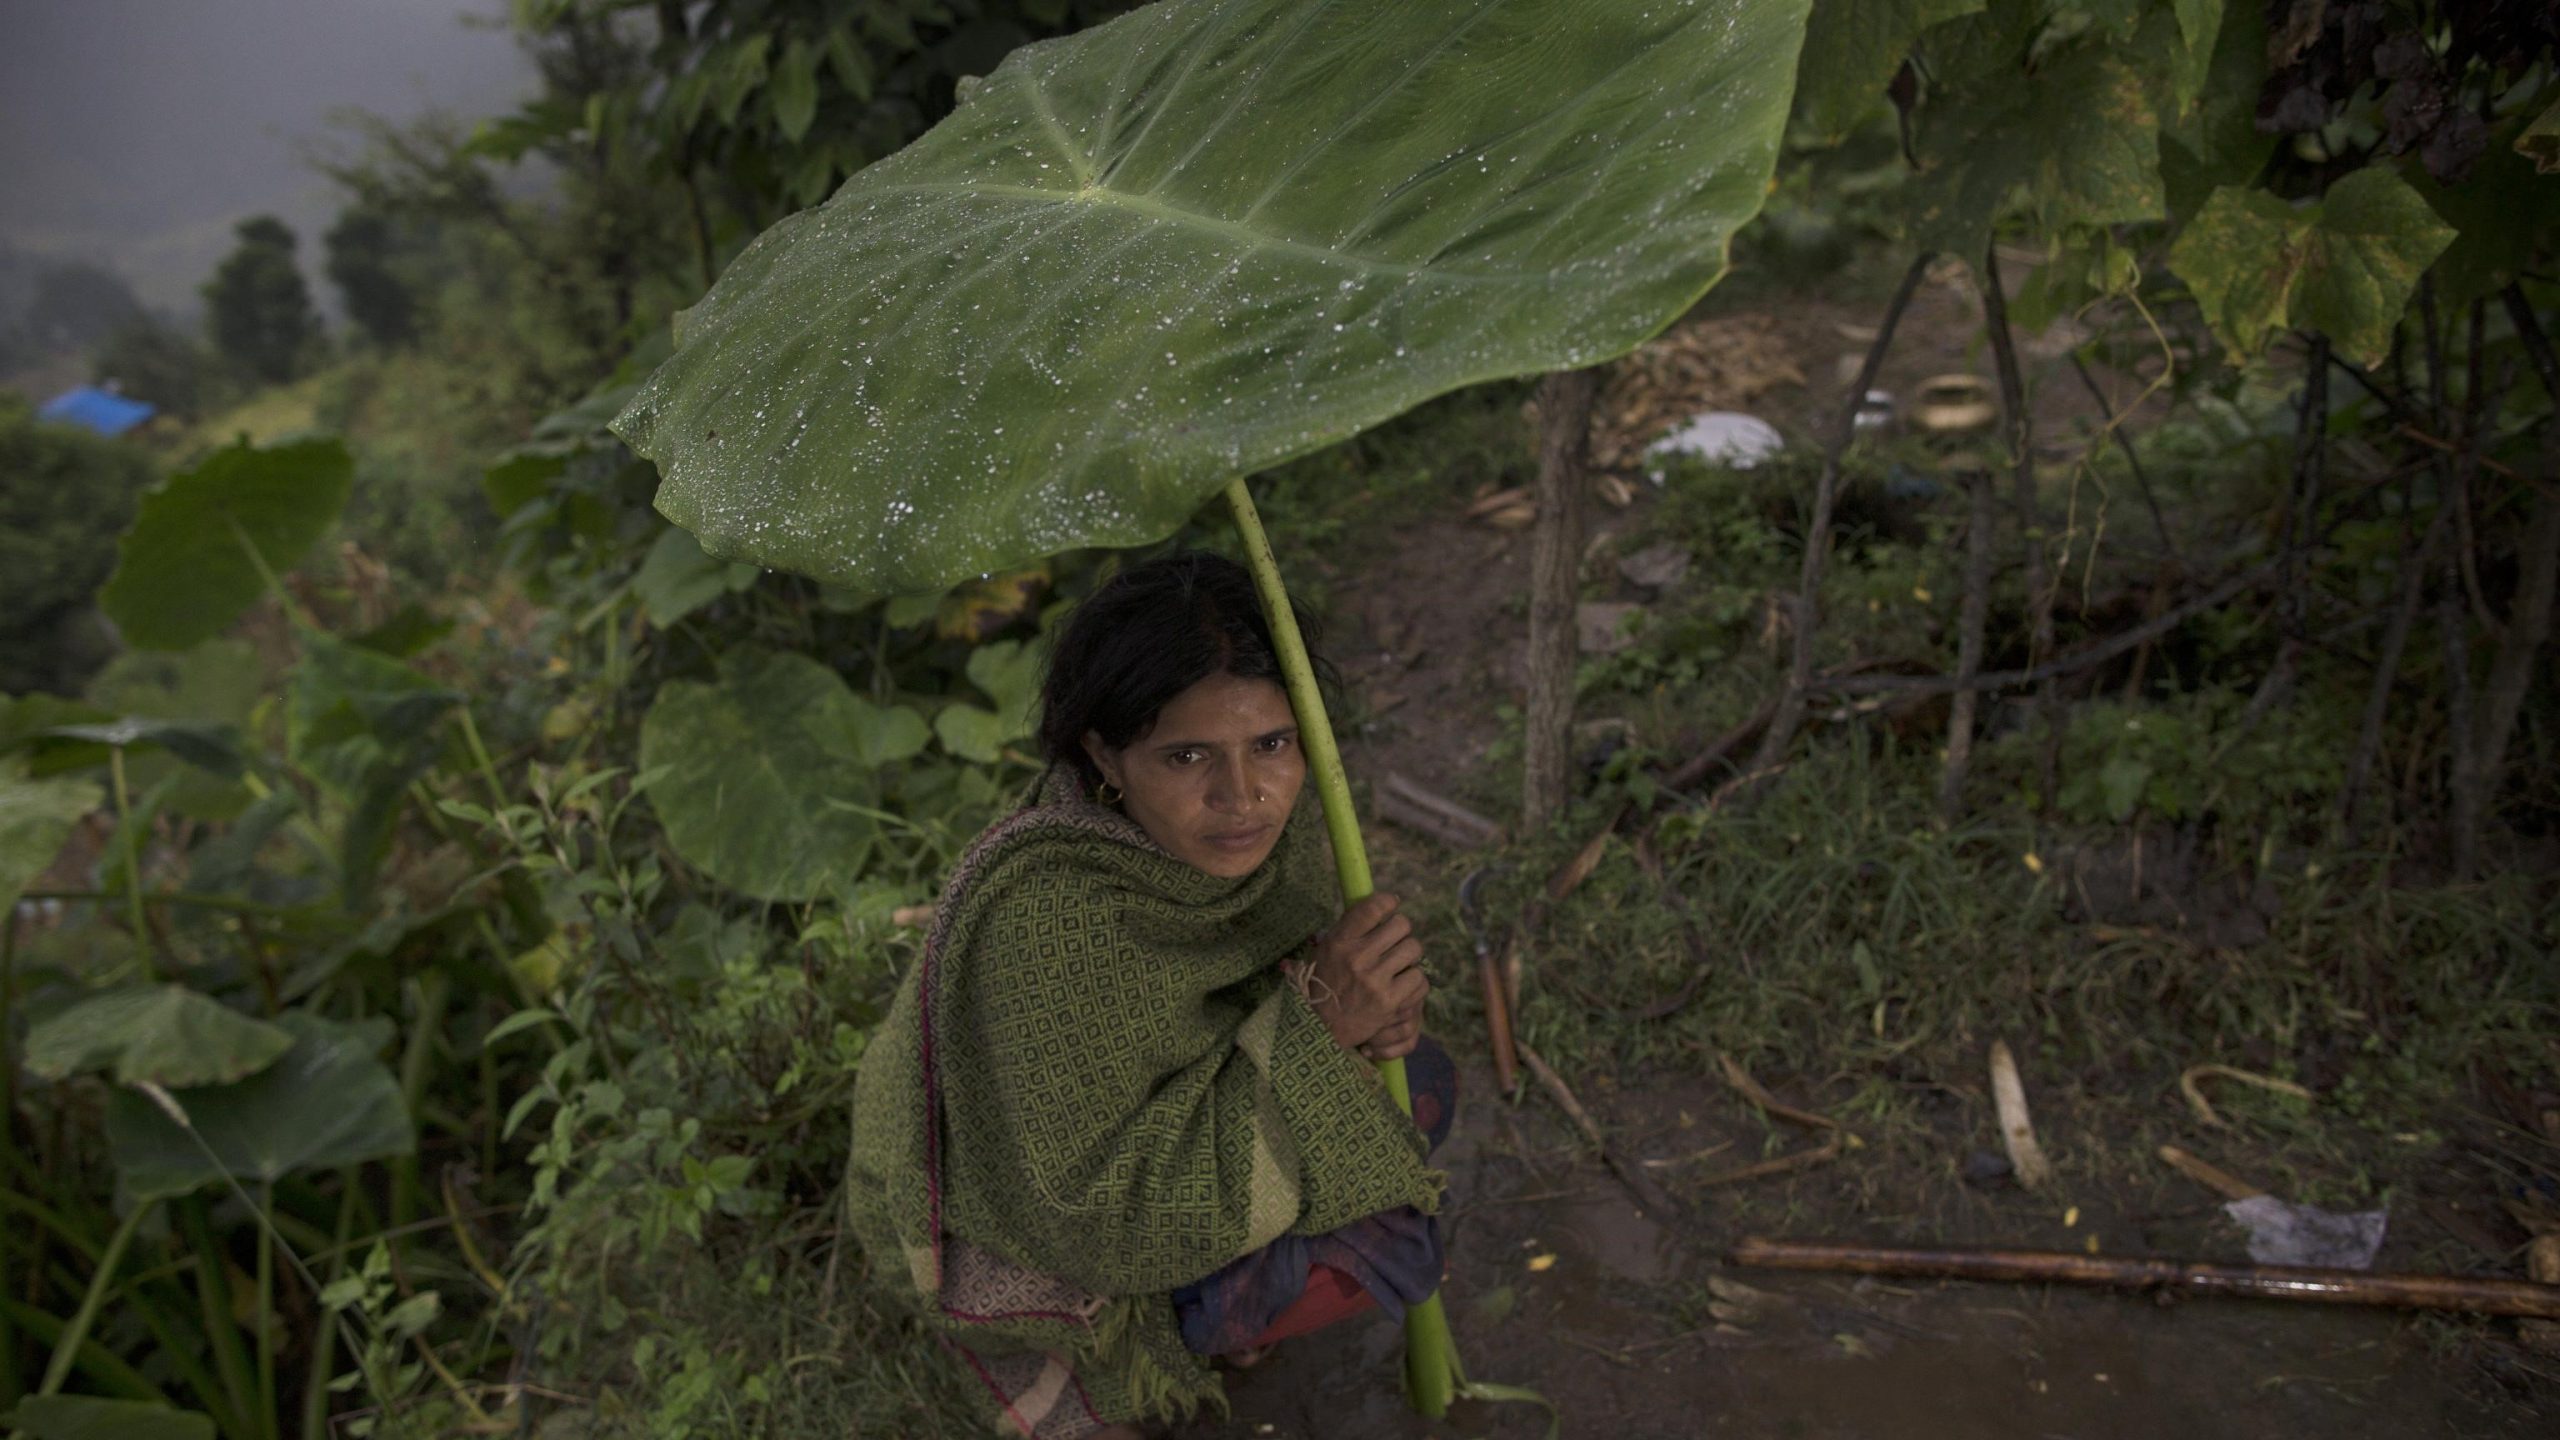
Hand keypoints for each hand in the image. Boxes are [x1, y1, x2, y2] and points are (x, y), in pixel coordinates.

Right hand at [1295, 892, 1427, 1052]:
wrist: (1321, 1028)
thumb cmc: (1324, 983)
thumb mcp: (1325, 950)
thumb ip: (1350, 929)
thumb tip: (1380, 905)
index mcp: (1339, 941)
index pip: (1373, 907)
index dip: (1388, 902)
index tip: (1392, 905)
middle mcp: (1358, 958)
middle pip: (1401, 925)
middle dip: (1401, 930)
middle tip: (1395, 940)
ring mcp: (1375, 981)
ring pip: (1414, 949)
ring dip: (1409, 955)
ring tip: (1399, 963)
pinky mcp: (1390, 1002)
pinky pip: (1419, 978)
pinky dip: (1414, 980)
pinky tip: (1403, 983)